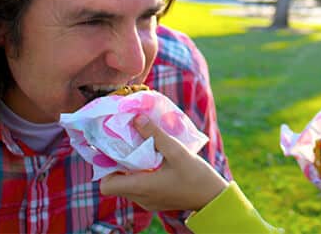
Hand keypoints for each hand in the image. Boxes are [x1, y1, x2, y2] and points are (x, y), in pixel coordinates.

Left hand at [100, 114, 227, 211]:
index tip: (117, 150)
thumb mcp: (177, 151)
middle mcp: (141, 198)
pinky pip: (140, 188)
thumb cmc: (196, 175)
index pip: (106, 185)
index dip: (107, 168)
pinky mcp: (156, 201)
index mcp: (142, 187)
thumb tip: (136, 118)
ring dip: (131, 169)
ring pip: (128, 186)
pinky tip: (156, 161)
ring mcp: (148, 202)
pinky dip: (141, 175)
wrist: (213, 197)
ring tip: (144, 150)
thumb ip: (155, 134)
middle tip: (130, 145)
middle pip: (116, 183)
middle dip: (120, 164)